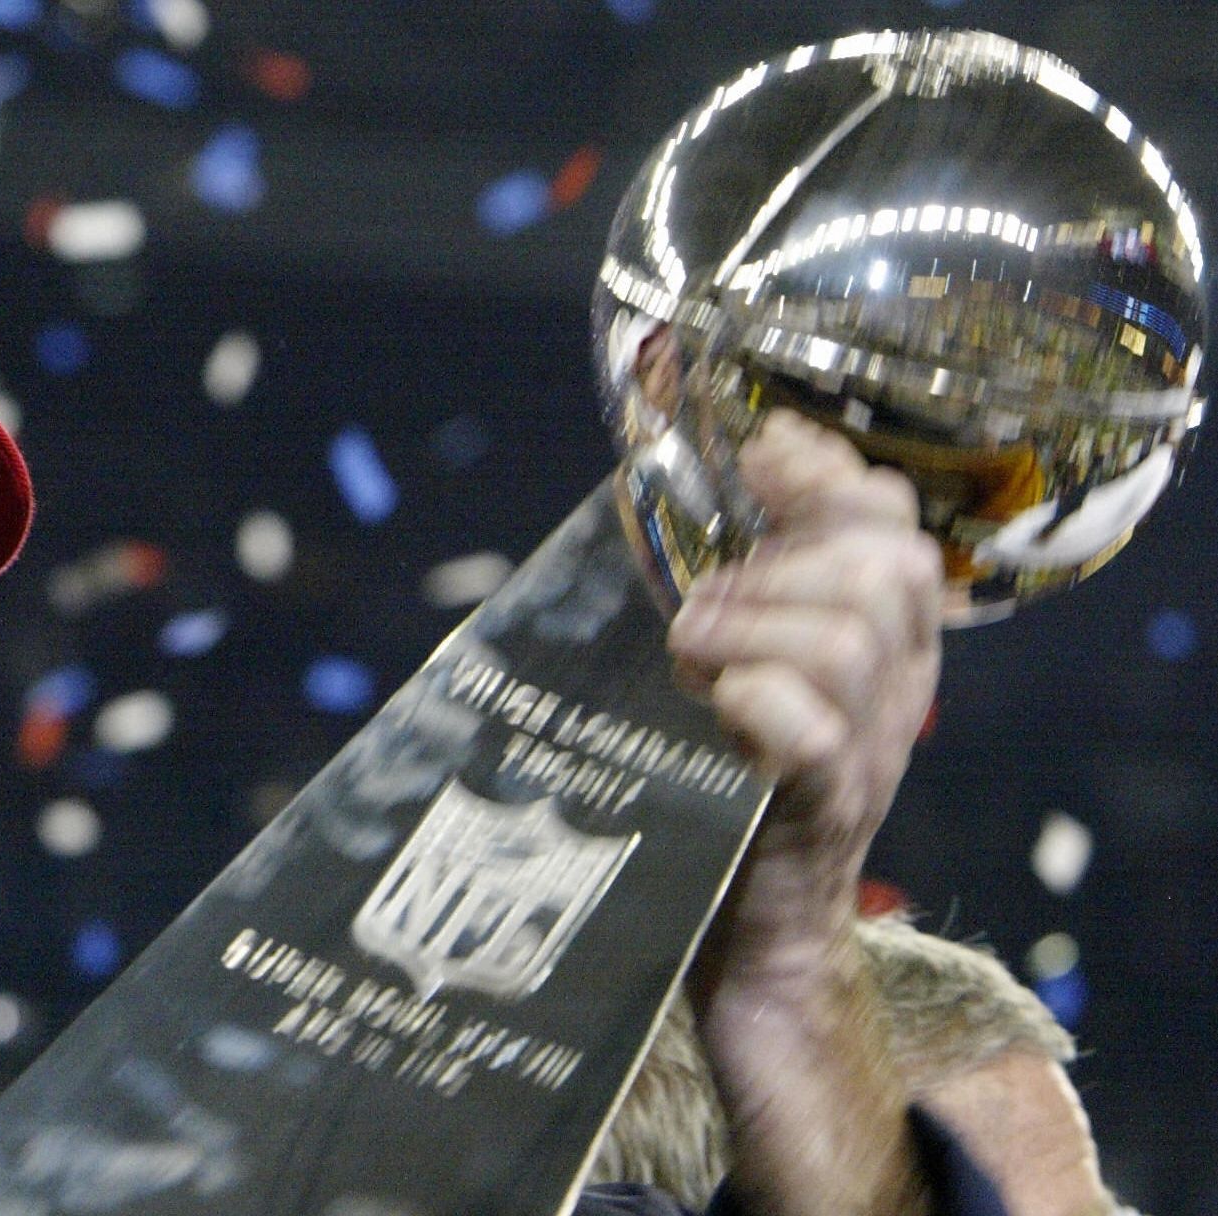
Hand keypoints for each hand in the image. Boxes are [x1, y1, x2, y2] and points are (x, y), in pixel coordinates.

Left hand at [670, 409, 943, 974]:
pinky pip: (812, 733)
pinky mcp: (821, 811)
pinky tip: (714, 703)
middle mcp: (897, 689)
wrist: (752, 922)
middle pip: (885, 570)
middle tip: (703, 610)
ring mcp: (869, 752)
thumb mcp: (758, 652)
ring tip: (689, 656)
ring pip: (846, 642)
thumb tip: (758, 453)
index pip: (895, 523)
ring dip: (748, 628)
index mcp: (889, 639)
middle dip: (779, 565)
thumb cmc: (734, 770)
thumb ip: (766, 570)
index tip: (758, 458)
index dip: (828, 476)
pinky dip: (754, 698)